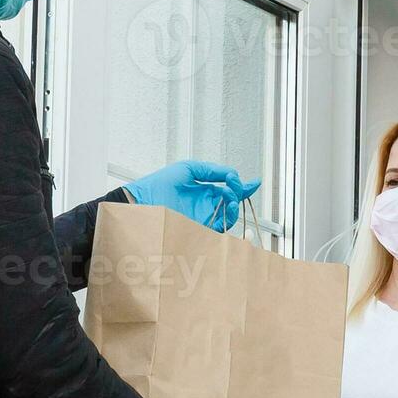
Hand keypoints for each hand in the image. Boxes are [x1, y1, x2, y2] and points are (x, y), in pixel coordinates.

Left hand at [123, 160, 260, 230]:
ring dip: (234, 206)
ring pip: (228, 216)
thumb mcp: (188, 169)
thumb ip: (212, 170)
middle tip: (236, 187)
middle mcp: (205, 205)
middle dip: (239, 194)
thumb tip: (231, 173)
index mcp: (203, 190)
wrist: (143, 201)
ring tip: (231, 198)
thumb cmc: (158, 184)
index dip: (243, 186)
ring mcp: (202, 217)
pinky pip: (219, 228)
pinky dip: (227, 218)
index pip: (227, 188)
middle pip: (231, 202)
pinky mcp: (198, 229)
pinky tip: (227, 208)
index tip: (255, 183)